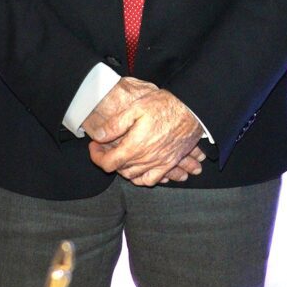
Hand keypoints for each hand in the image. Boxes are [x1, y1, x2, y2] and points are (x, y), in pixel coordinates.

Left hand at [87, 81, 205, 185]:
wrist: (192, 110)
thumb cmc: (165, 106)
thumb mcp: (136, 108)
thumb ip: (115, 124)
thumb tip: (99, 136)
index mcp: (134, 146)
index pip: (107, 163)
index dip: (96, 156)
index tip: (94, 145)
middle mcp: (146, 159)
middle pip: (119, 170)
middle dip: (108, 159)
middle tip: (105, 147)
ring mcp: (158, 163)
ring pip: (133, 177)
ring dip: (123, 169)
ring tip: (120, 155)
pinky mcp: (169, 163)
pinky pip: (151, 180)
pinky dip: (141, 179)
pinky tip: (138, 169)